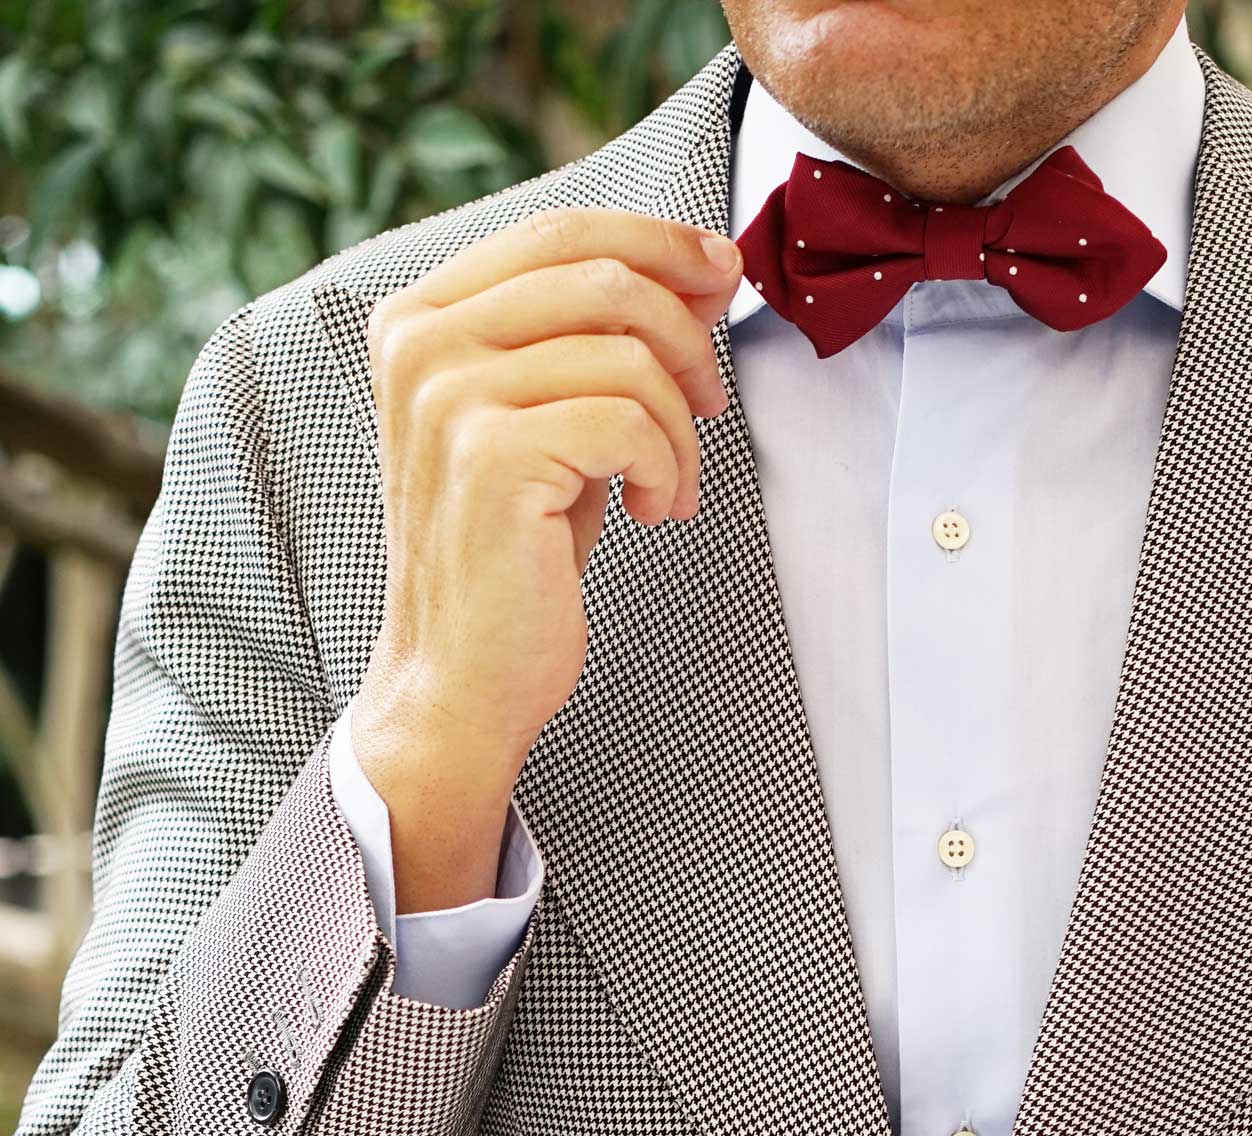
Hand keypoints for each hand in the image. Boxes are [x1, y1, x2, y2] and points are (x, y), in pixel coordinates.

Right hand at [349, 205, 742, 908]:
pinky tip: (651, 512)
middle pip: (602, 277)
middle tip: (712, 403)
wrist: (459, 680)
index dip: (659, 241)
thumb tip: (700, 270)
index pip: (559, 231)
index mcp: (420, 317)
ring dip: (681, 426)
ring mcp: (449, 396)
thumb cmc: (512, 558)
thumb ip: (590, 341)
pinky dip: (665, 468)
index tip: (722, 275)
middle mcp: (422, 343)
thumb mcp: (545, 423)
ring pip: (627, 353)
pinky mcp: (491, 456)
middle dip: (686, 336)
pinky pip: (629, 421)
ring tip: (670, 484)